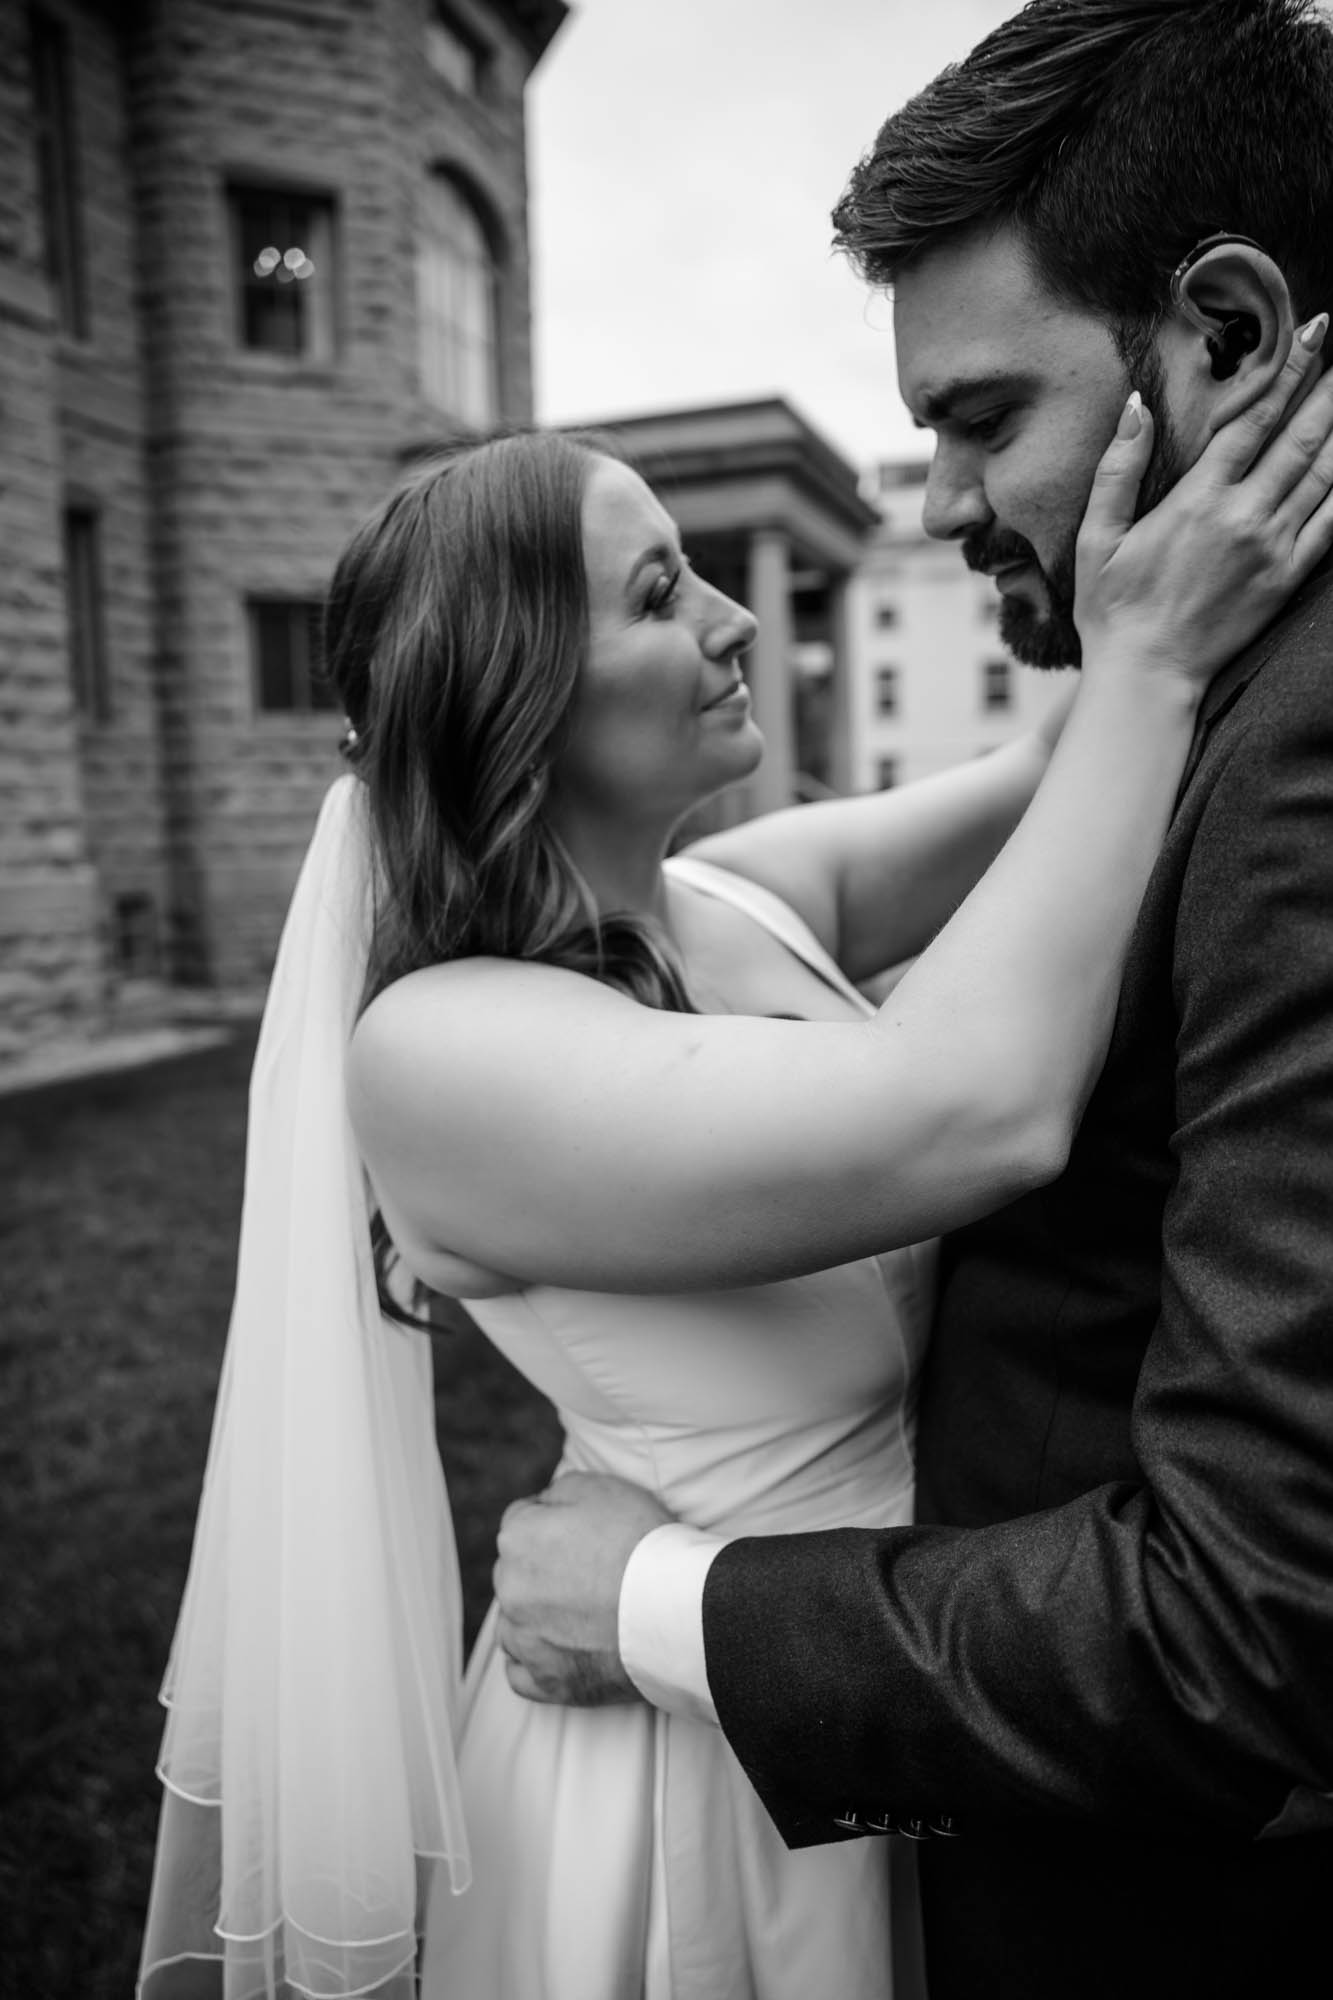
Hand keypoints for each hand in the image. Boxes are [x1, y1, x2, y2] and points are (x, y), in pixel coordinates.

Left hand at [492, 1473, 675, 1704]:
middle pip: (517, 1573)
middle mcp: (509, 1589)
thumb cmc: (640, 1541)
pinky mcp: (547, 1681)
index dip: (556, 1523)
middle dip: (542, 1570)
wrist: (674, 1607)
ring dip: (536, 1617)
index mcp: (516, 1538)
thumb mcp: (599, 1485)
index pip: (523, 1520)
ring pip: (515, 1624)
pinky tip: (562, 1650)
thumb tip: (543, 1507)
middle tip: (590, 1573)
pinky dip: (537, 1662)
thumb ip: (557, 1492)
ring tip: (583, 1614)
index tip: (585, 1535)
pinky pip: (521, 1673)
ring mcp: (525, 1640)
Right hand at [1075, 312, 1332, 687]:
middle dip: (1327, 387)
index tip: (1311, 333)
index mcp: (1198, 499)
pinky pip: (1331, 522)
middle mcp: (1243, 517)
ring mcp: (1271, 548)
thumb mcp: (1096, 537)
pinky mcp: (1286, 578)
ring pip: (1323, 474)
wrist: (1147, 676)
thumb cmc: (1113, 608)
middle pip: (1300, 437)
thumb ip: (1118, 469)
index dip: (1288, 371)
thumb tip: (1138, 406)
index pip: (1255, 419)